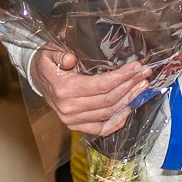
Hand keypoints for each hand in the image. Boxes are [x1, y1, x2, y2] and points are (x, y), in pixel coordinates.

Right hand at [30, 50, 146, 136]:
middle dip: (130, 86)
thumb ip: (60, 54)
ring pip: (108, 112)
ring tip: (141, 87)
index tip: (138, 68)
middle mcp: (69, 108)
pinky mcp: (74, 125)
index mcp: (65, 89)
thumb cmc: (47, 63)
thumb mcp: (50, 52)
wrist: (36, 78)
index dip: (123, 77)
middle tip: (145, 75)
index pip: (102, 85)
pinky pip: (100, 129)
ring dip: (128, 100)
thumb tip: (70, 58)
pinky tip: (128, 110)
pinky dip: (116, 122)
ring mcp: (71, 119)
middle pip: (109, 99)